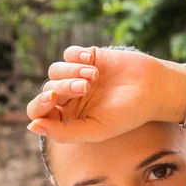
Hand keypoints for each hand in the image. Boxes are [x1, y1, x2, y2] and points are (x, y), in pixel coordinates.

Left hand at [26, 46, 165, 142]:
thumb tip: (32, 126)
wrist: (153, 89)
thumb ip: (63, 133)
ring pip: (55, 70)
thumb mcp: (95, 130)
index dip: (39, 104)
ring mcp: (77, 77)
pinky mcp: (87, 57)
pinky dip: (77, 56)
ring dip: (71, 71)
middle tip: (84, 88)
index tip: (52, 99)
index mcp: (69, 118)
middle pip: (47, 89)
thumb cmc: (127, 114)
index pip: (39, 112)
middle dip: (61, 87)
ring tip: (94, 76)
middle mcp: (70, 98)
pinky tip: (94, 61)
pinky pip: (68, 53)